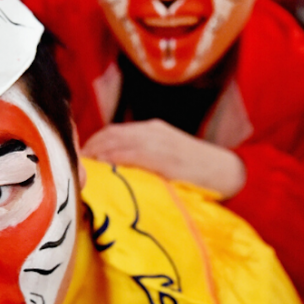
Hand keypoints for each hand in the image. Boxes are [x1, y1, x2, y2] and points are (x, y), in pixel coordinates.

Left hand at [82, 119, 245, 198]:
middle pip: (109, 135)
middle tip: (75, 167)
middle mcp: (151, 131)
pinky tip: (102, 172)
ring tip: (83, 171)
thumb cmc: (196, 171)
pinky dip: (113, 161)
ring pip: (116, 143)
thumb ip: (143, 160)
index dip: (92, 144)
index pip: (112, 131)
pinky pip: (131, 156)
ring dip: (96, 156)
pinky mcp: (164, 158)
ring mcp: (158, 143)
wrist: (228, 172)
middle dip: (89, 150)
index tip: (79, 159)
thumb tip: (115, 173)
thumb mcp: (166, 158)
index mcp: (152, 129)